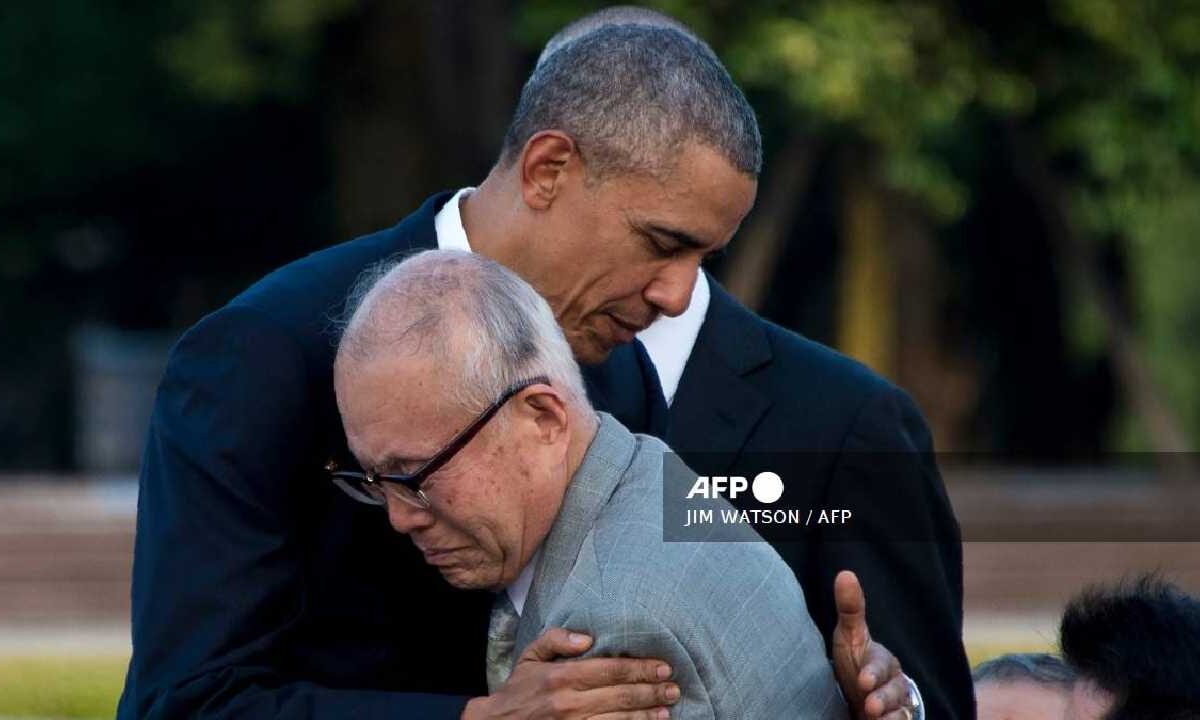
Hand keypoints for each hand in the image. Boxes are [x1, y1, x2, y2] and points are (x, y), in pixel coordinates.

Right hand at [462, 627, 679, 719]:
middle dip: (652, 691)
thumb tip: (588, 638)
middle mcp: (569, 703)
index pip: (611, 670)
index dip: (640, 668)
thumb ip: (557, 640)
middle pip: (621, 695)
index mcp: (562, 677)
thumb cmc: (519, 690)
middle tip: (673, 688)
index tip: (663, 666)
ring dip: (647, 715)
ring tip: (667, 710)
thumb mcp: (530, 656)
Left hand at [831, 571, 912, 719]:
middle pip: (896, 690)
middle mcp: (894, 682)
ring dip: (891, 715)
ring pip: (902, 710)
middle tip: (871, 705)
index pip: (881, 664)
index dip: (873, 672)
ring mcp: (897, 704)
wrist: (861, 697)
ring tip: (875, 717)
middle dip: (884, 697)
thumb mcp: (849, 637)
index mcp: (882, 660)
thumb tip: (845, 574)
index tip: (862, 680)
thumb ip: (850, 610)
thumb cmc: (854, 663)